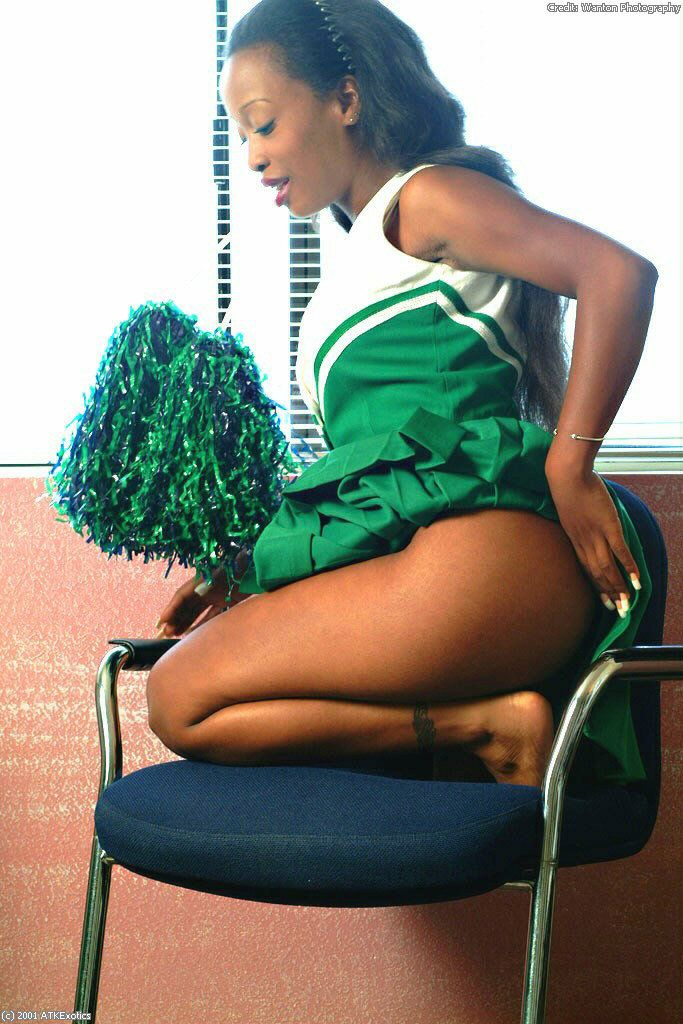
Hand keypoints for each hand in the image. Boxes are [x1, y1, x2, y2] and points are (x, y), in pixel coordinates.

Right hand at [154, 551, 252, 638]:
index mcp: (201, 580)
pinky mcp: (228, 601)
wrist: (257, 565)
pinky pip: (211, 615)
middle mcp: (207, 588)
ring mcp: (217, 595)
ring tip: (175, 635)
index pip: (182, 595)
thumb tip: (179, 598)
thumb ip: (202, 585)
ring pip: (197, 612)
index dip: (171, 608)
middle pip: (187, 605)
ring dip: (186, 622)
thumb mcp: (218, 573)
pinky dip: (202, 623)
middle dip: (176, 618)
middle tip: (166, 633)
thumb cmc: (237, 565)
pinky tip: (193, 633)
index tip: (162, 621)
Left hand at [545, 467, 640, 616]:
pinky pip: (619, 551)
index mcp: (573, 539)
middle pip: (596, 574)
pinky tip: (635, 580)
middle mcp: (583, 542)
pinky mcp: (608, 526)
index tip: (603, 601)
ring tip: (627, 602)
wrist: (567, 475)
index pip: (586, 569)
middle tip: (618, 611)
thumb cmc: (566, 486)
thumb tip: (586, 520)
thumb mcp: (568, 508)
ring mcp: (595, 535)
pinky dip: (628, 567)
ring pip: (607, 568)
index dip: (596, 586)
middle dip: (608, 593)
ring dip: (619, 586)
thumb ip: (577, 518)